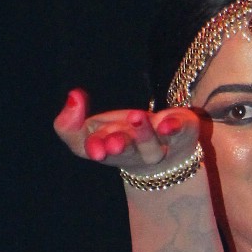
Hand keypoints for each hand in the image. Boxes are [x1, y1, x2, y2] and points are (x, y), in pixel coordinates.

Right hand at [53, 89, 201, 172]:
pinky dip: (173, 128)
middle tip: (114, 142)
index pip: (94, 151)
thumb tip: (73, 96)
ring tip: (137, 117)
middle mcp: (133, 152)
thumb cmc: (121, 136)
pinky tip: (166, 123)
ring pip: (152, 147)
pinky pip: (179, 132)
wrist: (168, 155)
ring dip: (143, 134)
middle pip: (126, 152)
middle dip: (119, 147)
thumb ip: (70, 123)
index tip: (95, 148)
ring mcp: (159, 146)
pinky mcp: (182, 133)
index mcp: (107, 149)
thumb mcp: (90, 129)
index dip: (93, 148)